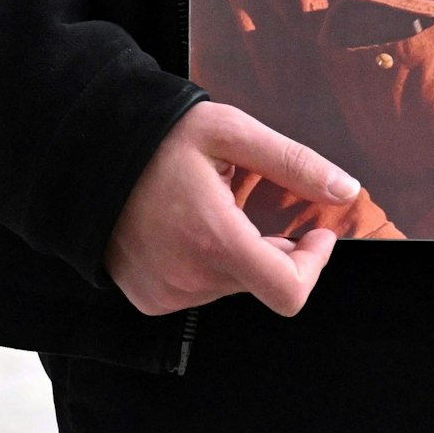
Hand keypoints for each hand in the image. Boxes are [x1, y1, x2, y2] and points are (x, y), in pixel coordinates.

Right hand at [104, 101, 360, 317]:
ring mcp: (164, 294)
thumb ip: (294, 163)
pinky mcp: (148, 298)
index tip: (316, 232)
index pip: (288, 291)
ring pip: (232, 285)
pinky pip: (199, 289)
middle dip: (273, 247)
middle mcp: (188, 279)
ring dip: (237, 252)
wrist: (86, 153)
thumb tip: (347, 189)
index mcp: (215, 241)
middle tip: (249, 200)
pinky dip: (207, 263)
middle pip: (262, 281)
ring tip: (209, 207)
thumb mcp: (232, 133)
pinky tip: (186, 226)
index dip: (314, 264)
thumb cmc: (161, 136)